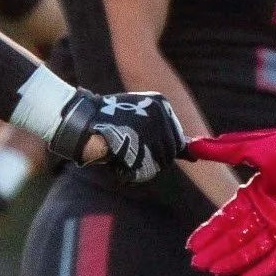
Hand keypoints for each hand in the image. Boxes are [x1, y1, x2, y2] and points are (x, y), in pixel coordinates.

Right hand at [49, 88, 186, 182]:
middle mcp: (160, 115)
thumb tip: (194, 156)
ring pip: (157, 163)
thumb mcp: (141, 119)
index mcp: (162, 104)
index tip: (140, 144)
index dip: (158, 149)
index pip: (176, 140)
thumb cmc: (109, 121)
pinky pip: (144, 170)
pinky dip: (129, 171)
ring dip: (139, 164)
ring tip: (122, 152)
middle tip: (129, 149)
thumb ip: (166, 135)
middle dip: (150, 157)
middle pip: (169, 153)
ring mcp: (150, 130)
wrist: (81, 121)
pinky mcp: (138, 143)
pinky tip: (117, 159)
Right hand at [184, 109, 275, 275]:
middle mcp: (268, 213)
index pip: (227, 218)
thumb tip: (191, 144)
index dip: (210, 232)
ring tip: (215, 272)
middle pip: (237, 238)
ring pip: (254, 250)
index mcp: (257, 193)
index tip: (192, 244)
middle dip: (217, 251)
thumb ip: (221, 151)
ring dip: (234, 262)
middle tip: (197, 264)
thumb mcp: (251, 148)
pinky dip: (262, 271)